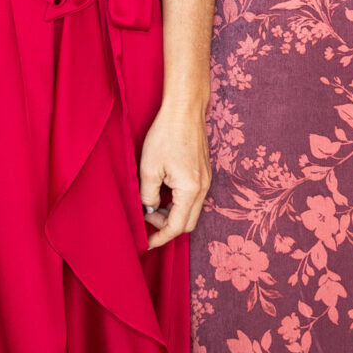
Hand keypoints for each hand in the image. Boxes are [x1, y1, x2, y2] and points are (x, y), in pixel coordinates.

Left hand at [135, 104, 209, 249]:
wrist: (185, 109)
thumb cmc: (166, 134)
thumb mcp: (149, 168)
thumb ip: (148, 195)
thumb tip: (149, 208)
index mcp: (190, 190)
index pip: (177, 226)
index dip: (160, 237)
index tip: (146, 243)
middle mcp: (203, 188)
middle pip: (189, 223)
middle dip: (167, 227)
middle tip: (146, 219)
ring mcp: (206, 180)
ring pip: (191, 210)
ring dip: (172, 213)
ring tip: (151, 203)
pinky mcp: (204, 172)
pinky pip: (193, 197)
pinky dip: (178, 202)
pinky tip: (163, 191)